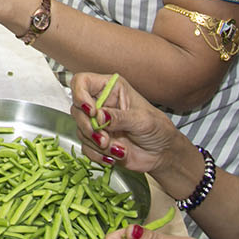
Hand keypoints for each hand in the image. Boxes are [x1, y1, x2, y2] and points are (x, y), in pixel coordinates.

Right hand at [68, 73, 186, 173]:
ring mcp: (97, 122)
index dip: (80, 94)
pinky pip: (85, 146)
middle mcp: (100, 103)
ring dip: (96, 143)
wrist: (162, 153)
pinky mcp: (96, 140)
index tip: (91, 112)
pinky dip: (97, 154)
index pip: (82, 82)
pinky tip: (114, 156)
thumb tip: (99, 116)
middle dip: (88, 127)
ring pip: (80, 130)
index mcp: (111, 88)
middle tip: (104, 139)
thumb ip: (120, 117)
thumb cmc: (157, 128)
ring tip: (117, 149)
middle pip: (76, 108)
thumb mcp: (142, 120)